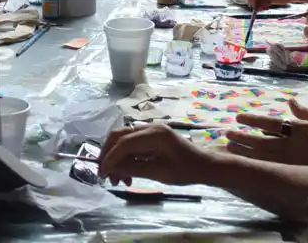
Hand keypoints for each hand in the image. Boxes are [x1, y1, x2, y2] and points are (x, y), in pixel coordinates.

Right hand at [98, 123, 213, 186]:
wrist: (205, 166)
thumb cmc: (187, 171)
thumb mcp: (160, 173)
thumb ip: (135, 169)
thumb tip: (112, 169)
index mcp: (155, 134)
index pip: (124, 143)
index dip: (110, 158)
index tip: (102, 174)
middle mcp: (150, 127)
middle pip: (119, 136)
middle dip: (109, 155)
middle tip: (107, 175)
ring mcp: (150, 131)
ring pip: (123, 141)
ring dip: (117, 159)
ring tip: (120, 180)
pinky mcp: (150, 137)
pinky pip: (132, 145)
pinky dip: (126, 158)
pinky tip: (128, 174)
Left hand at [226, 100, 307, 165]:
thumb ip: (306, 113)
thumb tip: (291, 101)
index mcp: (299, 129)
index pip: (271, 122)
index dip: (253, 120)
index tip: (238, 117)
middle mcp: (292, 145)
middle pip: (261, 140)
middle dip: (243, 137)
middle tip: (226, 134)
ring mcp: (291, 161)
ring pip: (262, 156)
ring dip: (245, 151)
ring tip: (229, 148)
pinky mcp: (293, 174)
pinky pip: (270, 169)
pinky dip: (255, 165)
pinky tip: (243, 164)